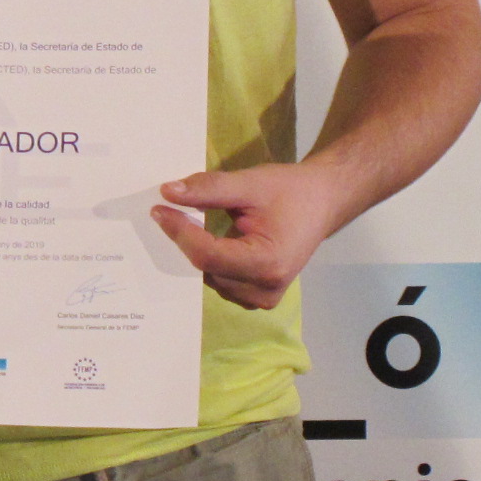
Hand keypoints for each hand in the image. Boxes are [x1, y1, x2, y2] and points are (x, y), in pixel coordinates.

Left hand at [149, 162, 353, 309]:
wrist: (322, 201)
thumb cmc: (291, 191)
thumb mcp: (250, 183)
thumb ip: (210, 189)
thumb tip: (168, 193)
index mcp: (268, 264)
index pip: (207, 255)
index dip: (179, 232)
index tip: (159, 209)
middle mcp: (265, 289)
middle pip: (207, 268)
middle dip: (185, 240)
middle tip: (169, 212)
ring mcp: (262, 297)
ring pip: (210, 277)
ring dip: (197, 251)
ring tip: (189, 224)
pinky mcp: (258, 296)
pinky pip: (220, 281)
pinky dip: (209, 261)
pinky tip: (206, 240)